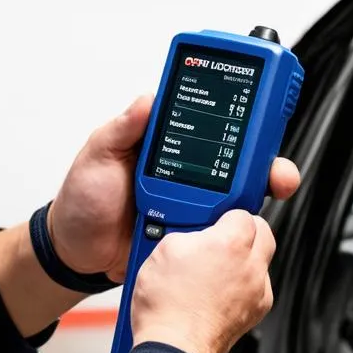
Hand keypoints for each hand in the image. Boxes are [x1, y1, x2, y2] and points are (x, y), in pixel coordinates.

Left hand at [48, 96, 300, 281]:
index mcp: (169, 143)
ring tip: (261, 200)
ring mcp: (194, 204)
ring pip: (239, 199)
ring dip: (258, 198)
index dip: (243, 117)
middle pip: (241, 163)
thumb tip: (149, 99)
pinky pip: (222, 234)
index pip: (213, 123)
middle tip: (277, 172)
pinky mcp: (193, 236)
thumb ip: (124, 127)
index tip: (265, 115)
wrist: (75, 252)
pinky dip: (235, 233)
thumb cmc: (84, 198)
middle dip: (268, 165)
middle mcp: (189, 171)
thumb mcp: (98, 153)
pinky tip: (239, 231)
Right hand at [131, 210, 275, 352]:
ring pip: (261, 262)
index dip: (226, 215)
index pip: (243, 213)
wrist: (174, 347)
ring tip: (216, 267)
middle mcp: (251, 265)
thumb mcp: (164, 248)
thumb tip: (197, 232)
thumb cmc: (167, 304)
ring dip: (244, 260)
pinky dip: (242, 285)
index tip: (215, 221)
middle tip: (222, 237)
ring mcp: (257, 290)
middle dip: (245, 231)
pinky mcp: (255, 311)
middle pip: (263, 232)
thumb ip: (190, 231)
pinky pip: (256, 288)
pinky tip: (219, 290)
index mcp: (231, 242)